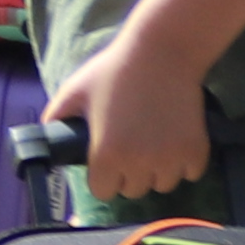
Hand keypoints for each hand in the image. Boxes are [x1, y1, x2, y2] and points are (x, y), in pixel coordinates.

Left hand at [42, 40, 211, 216]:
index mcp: (107, 155)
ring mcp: (172, 159)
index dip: (102, 176)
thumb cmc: (115, 71)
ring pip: (162, 185)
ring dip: (157, 171)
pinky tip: (174, 142)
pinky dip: (184, 163)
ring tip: (152, 146)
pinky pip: (190, 173)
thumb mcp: (74, 92)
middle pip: (133, 190)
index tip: (105, 161)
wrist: (162, 53)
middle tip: (129, 148)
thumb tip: (47, 138)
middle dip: (129, 174)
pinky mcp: (197, 151)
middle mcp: (140, 164)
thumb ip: (56, 118)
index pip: (103, 191)